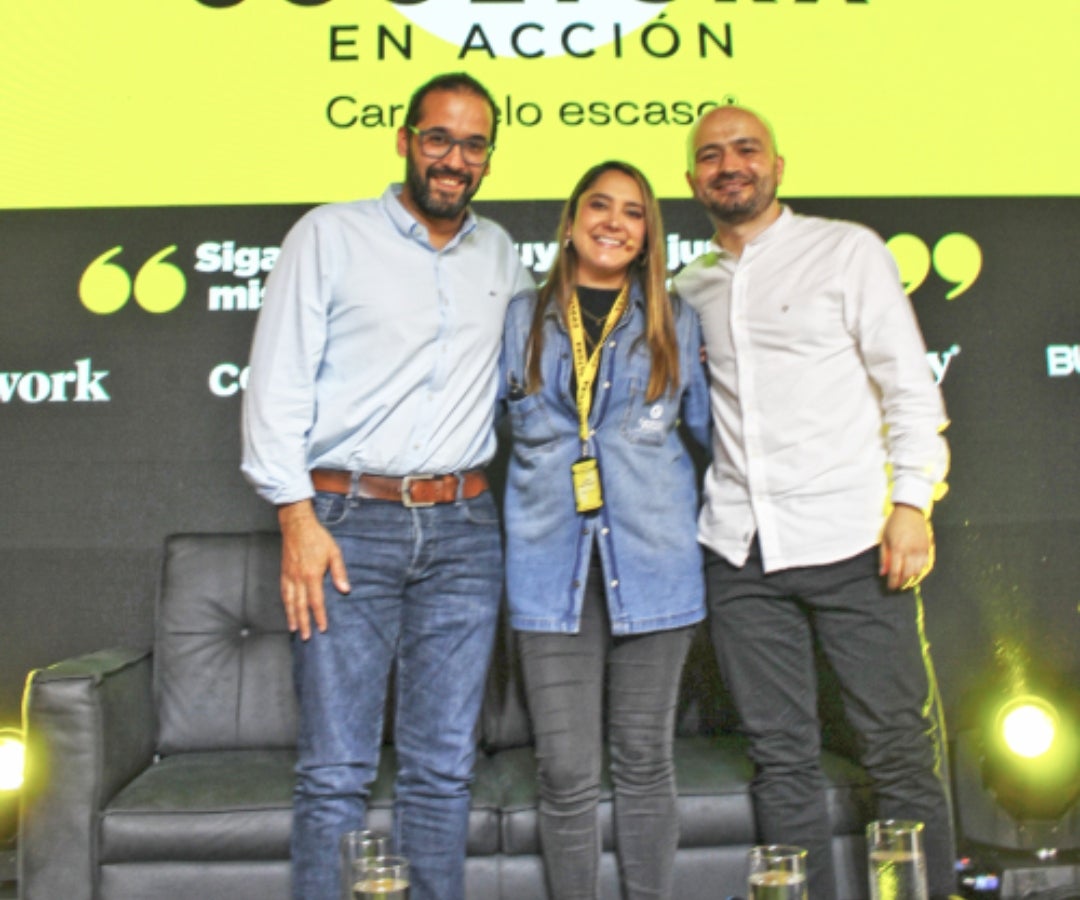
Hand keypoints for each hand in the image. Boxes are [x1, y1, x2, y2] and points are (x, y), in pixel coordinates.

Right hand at [277, 500, 349, 638]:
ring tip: (294, 629)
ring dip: (292, 617)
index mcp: (312, 575)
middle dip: (304, 622)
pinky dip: (285, 604)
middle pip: (300, 605)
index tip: (322, 628)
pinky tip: (287, 610)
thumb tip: (345, 590)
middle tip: (306, 637)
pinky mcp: (283, 572)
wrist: (297, 525)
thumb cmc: (318, 538)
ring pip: (289, 601)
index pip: (316, 601)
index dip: (319, 616)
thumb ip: (339, 572)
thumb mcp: (334, 552)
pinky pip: (283, 592)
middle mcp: (298, 578)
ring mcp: (289, 576)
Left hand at [879, 504, 934, 590]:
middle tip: (897, 585)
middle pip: (907, 573)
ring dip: (910, 577)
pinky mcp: (927, 547)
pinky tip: (914, 570)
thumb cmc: (894, 524)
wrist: (910, 511)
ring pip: (918, 570)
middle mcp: (911, 550)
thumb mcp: (885, 539)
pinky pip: (925, 563)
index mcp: (898, 548)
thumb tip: (883, 573)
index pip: (895, 571)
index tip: (890, 587)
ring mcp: (921, 549)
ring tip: (904, 579)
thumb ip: (883, 557)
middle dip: (901, 582)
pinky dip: (919, 569)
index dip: (893, 582)